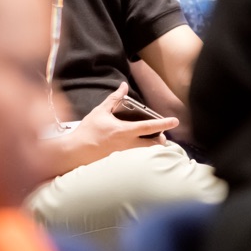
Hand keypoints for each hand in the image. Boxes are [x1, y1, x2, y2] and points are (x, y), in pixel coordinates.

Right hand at [39, 83, 179, 178]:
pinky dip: (142, 155)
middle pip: (154, 144)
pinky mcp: (121, 163)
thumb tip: (123, 86)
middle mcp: (128, 145)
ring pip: (148, 154)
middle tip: (162, 135)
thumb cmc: (87, 131)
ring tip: (153, 143)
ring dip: (153, 148)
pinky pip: (137, 160)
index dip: (164, 123)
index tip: (175, 121)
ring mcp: (125, 156)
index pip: (150, 126)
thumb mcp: (100, 111)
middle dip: (162, 140)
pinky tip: (140, 152)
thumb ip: (114, 99)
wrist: (76, 152)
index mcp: (124, 131)